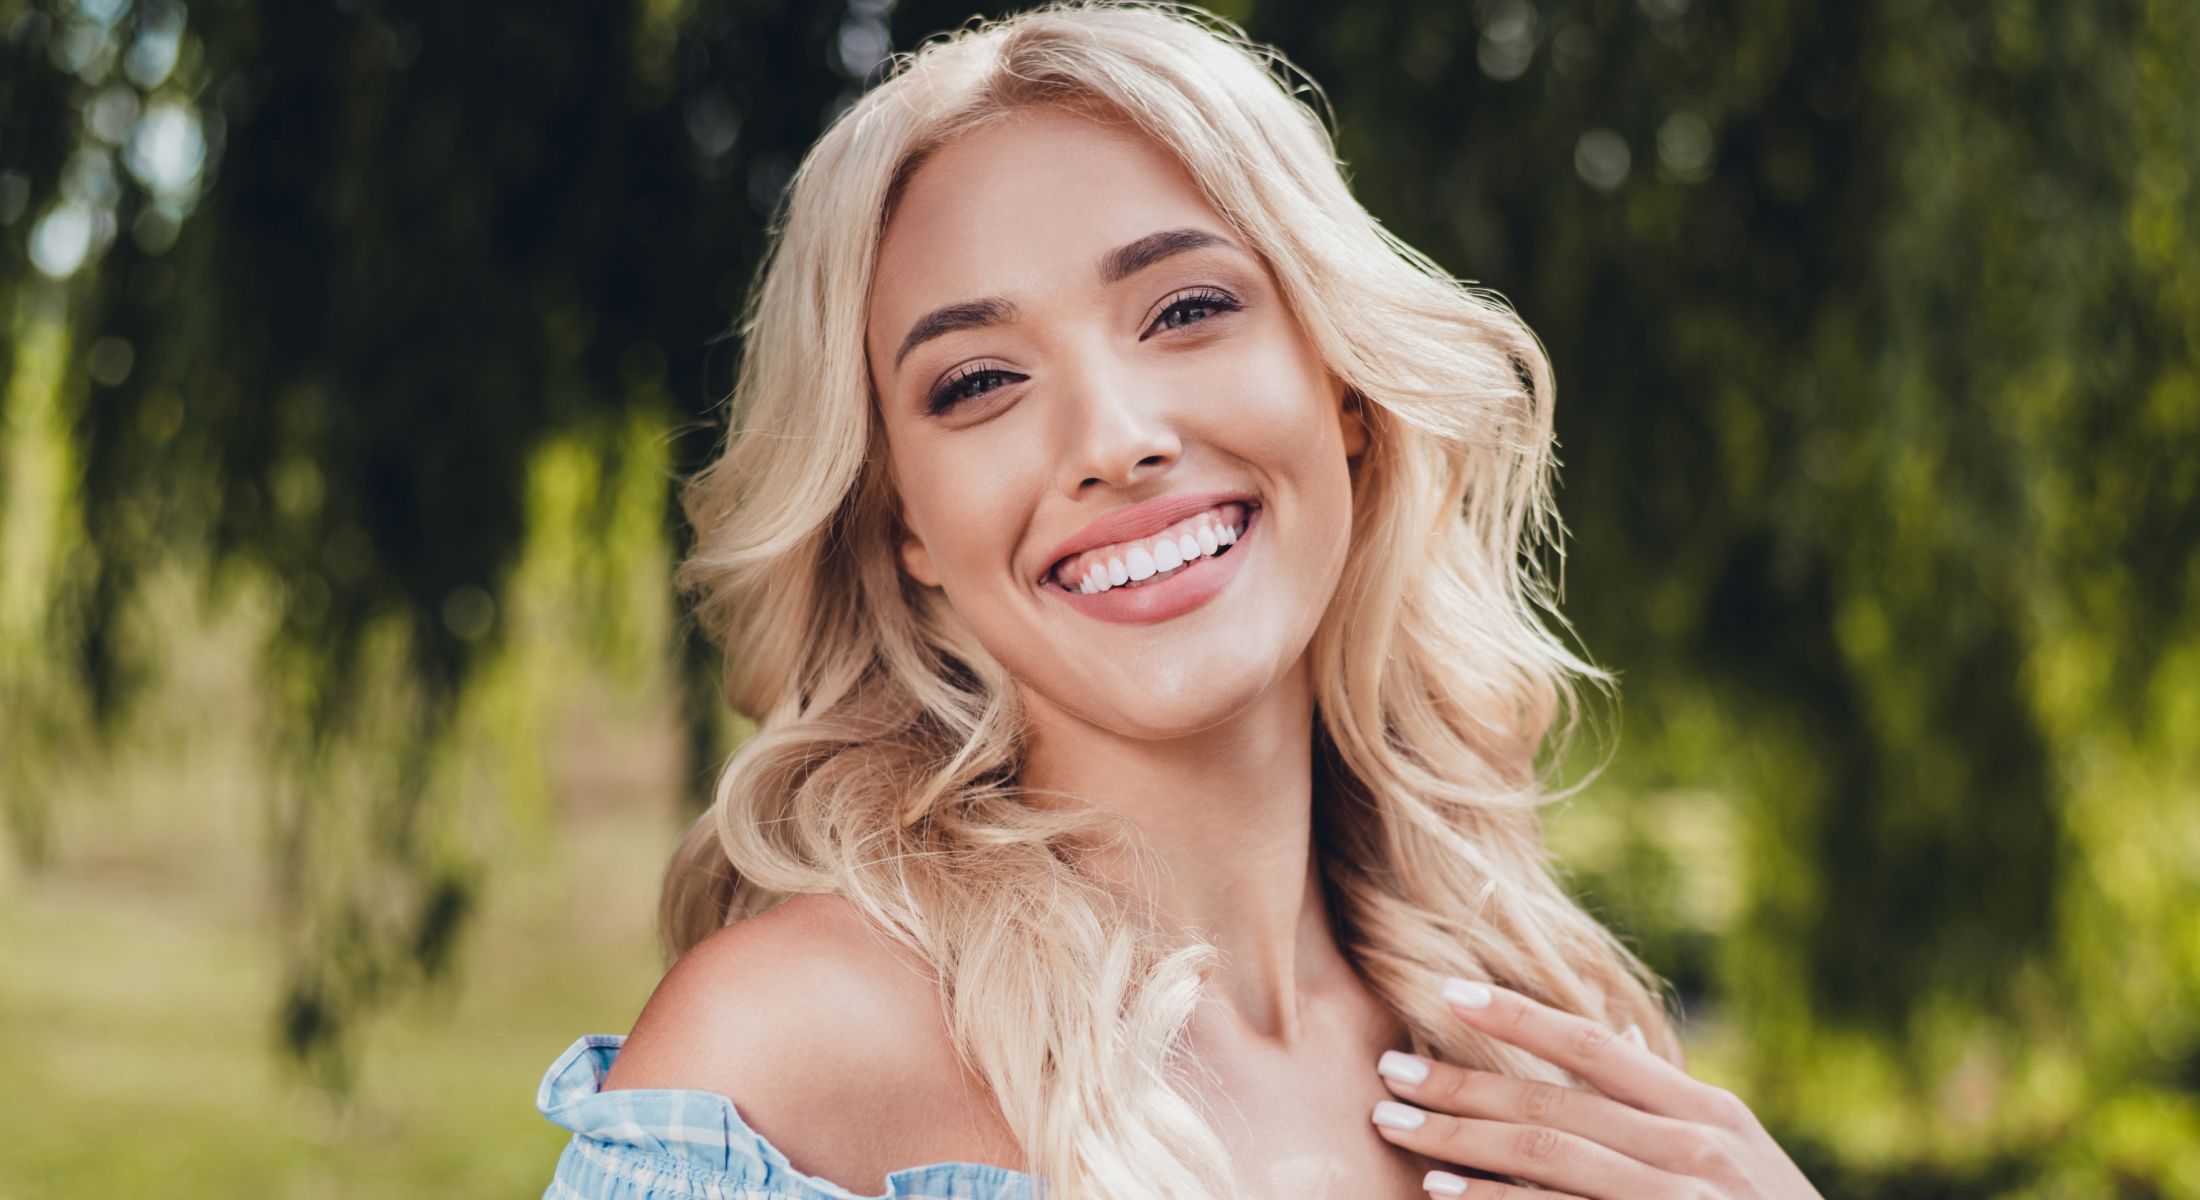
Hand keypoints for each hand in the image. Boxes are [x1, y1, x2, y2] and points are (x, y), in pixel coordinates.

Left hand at [1368, 979, 1824, 1198]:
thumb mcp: (1734, 1160)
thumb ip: (1667, 1110)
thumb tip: (1605, 1039)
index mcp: (1709, 1114)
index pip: (1594, 1047)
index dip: (1517, 1016)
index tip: (1446, 995)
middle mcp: (1696, 1149)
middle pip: (1552, 1104)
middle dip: (1460, 1086)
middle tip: (1388, 1071)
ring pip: (1547, 1156)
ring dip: (1459, 1141)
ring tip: (1395, 1126)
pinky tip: (1444, 1194)